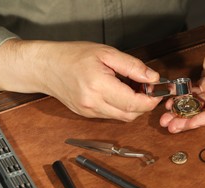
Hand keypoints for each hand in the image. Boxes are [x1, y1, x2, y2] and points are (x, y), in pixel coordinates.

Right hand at [0, 40, 161, 120]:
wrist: (46, 67)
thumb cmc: (72, 56)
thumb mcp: (106, 53)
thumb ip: (132, 66)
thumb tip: (152, 77)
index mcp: (98, 86)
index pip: (133, 103)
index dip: (151, 100)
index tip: (158, 92)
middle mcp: (93, 104)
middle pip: (130, 114)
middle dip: (144, 104)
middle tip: (146, 87)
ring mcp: (89, 112)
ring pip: (122, 117)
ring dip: (133, 106)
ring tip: (130, 87)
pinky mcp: (87, 115)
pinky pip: (111, 115)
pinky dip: (121, 107)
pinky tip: (118, 92)